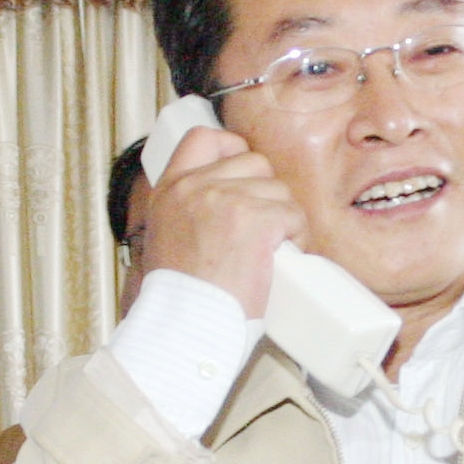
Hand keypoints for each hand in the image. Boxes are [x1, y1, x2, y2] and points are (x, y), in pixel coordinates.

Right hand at [139, 120, 304, 318]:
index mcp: (170, 191)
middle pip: (254, 161)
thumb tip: (225, 204)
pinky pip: (295, 215)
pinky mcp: (256, 220)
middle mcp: (195, 187)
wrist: (185, 325)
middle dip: (266, 193)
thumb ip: (192, 211)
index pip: (203, 139)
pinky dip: (297, 238)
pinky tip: (279, 259)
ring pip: (279, 189)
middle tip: (261, 227)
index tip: (243, 171)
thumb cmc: (179, 298)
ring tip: (268, 251)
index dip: (231, 148)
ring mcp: (225, 200)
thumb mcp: (166, 239)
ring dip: (283, 219)